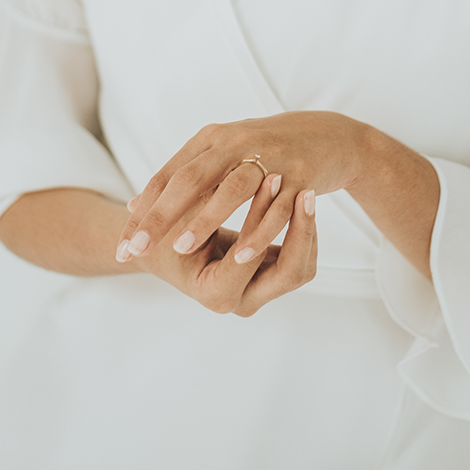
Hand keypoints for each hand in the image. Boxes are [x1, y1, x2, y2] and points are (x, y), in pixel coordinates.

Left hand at [115, 110, 365, 264]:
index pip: (169, 176)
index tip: (123, 244)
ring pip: (232, 188)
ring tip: (180, 249)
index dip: (144, 210)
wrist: (327, 134)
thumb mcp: (221, 154)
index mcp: (213, 139)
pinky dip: (258, 230)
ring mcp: (269, 157)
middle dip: (161, 216)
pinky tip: (243, 256)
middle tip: (136, 248)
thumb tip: (136, 205)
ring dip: (205, 219)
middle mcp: (236, 142)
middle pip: (190, 178)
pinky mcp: (298, 174)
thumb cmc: (266, 151)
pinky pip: (276, 206)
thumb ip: (182, 177)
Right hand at [130, 180, 317, 316]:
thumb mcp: (179, 214)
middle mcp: (240, 300)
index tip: (270, 179)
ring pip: (300, 267)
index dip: (259, 220)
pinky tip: (300, 199)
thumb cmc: (165, 232)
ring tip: (306, 191)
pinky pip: (297, 258)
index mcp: (213, 292)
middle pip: (290, 274)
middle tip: (305, 191)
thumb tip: (227, 170)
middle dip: (300, 230)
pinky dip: (300, 230)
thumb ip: (202, 199)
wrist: (164, 248)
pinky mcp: (267, 276)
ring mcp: (258, 291)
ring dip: (305, 228)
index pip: (248, 259)